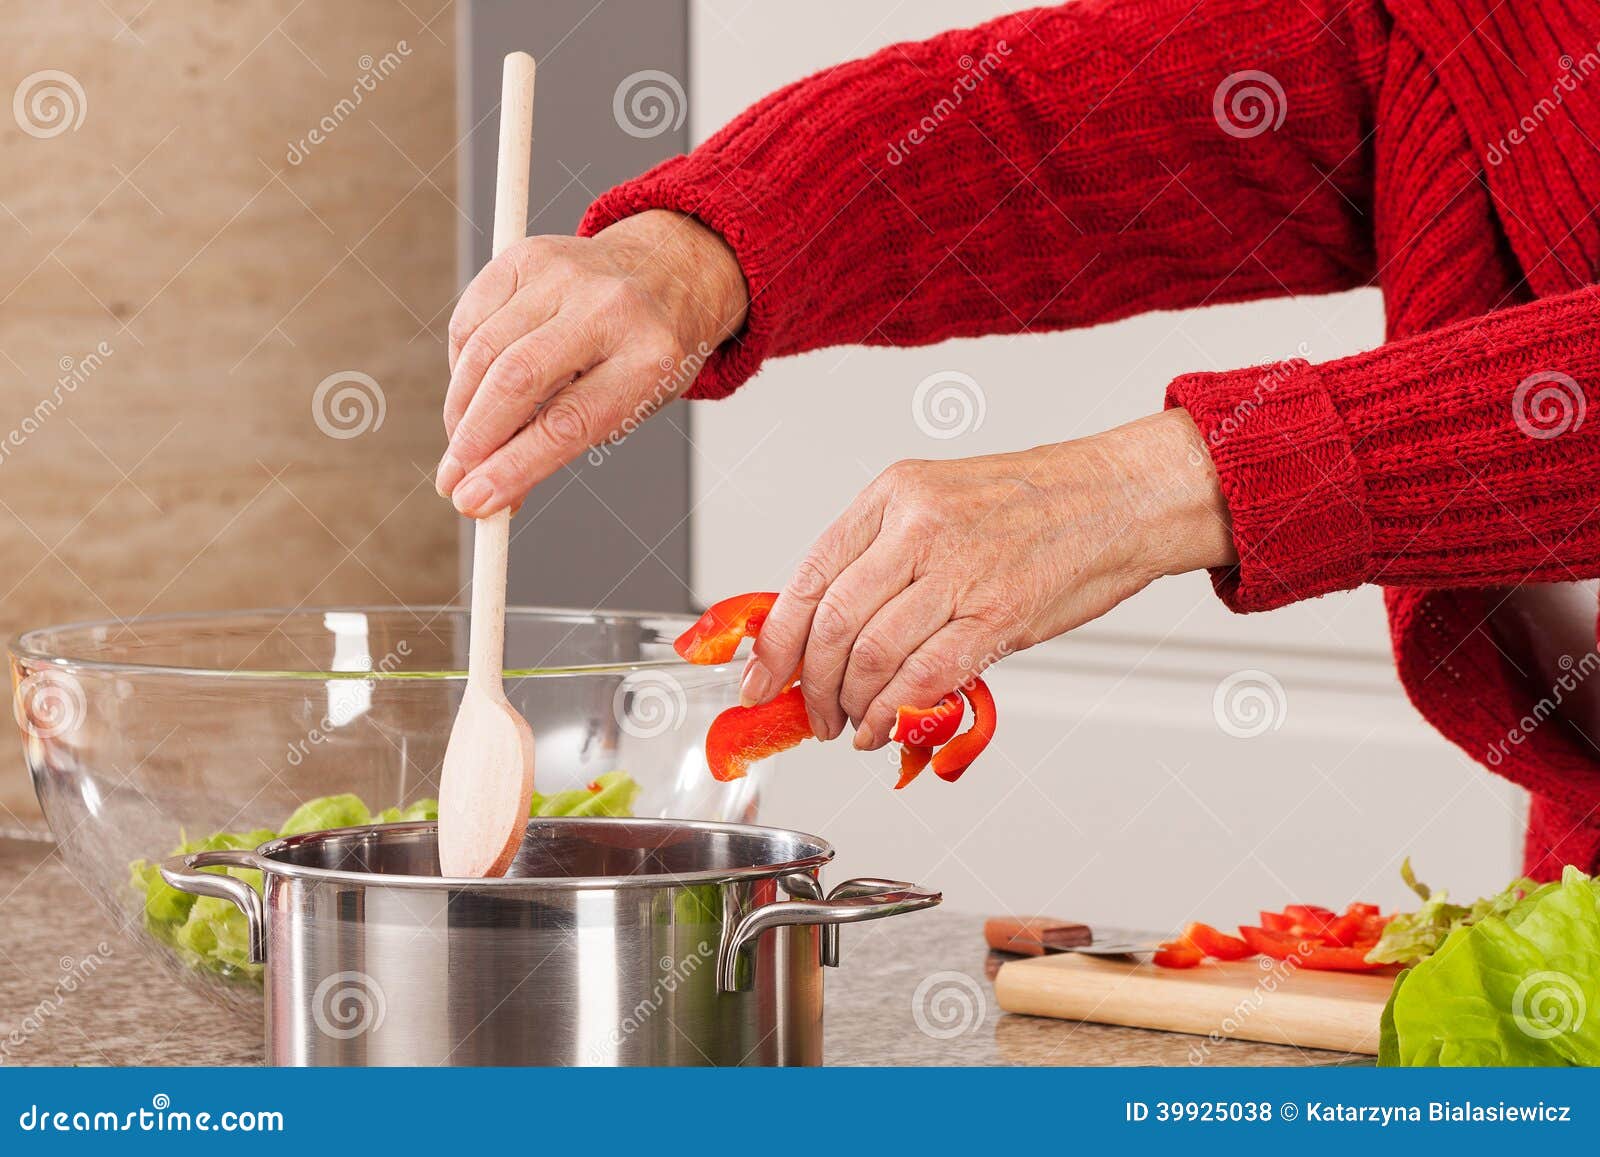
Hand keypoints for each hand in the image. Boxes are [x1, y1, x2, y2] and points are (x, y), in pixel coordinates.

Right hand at [437, 210, 748, 514]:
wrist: (663, 272)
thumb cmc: (641, 356)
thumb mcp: (626, 408)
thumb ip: (561, 444)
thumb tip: (486, 492)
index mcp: (648, 357)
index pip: (568, 423)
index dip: (513, 466)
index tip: (473, 500)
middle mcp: (607, 307)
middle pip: (515, 379)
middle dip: (473, 439)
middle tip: (453, 480)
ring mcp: (563, 274)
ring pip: (483, 349)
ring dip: (461, 409)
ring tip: (463, 443)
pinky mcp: (525, 256)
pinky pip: (471, 322)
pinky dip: (462, 368)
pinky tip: (473, 391)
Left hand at [738, 408, 1237, 747]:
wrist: (1118, 497)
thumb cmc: (1036, 505)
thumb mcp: (940, 503)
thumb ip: (885, 558)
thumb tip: (832, 630)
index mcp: (892, 494)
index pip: (808, 576)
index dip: (775, 641)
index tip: (760, 679)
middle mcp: (916, 526)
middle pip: (831, 623)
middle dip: (810, 685)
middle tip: (811, 713)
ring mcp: (956, 570)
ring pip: (870, 655)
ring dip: (851, 706)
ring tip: (853, 726)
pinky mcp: (995, 614)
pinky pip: (923, 677)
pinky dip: (894, 714)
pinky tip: (887, 728)